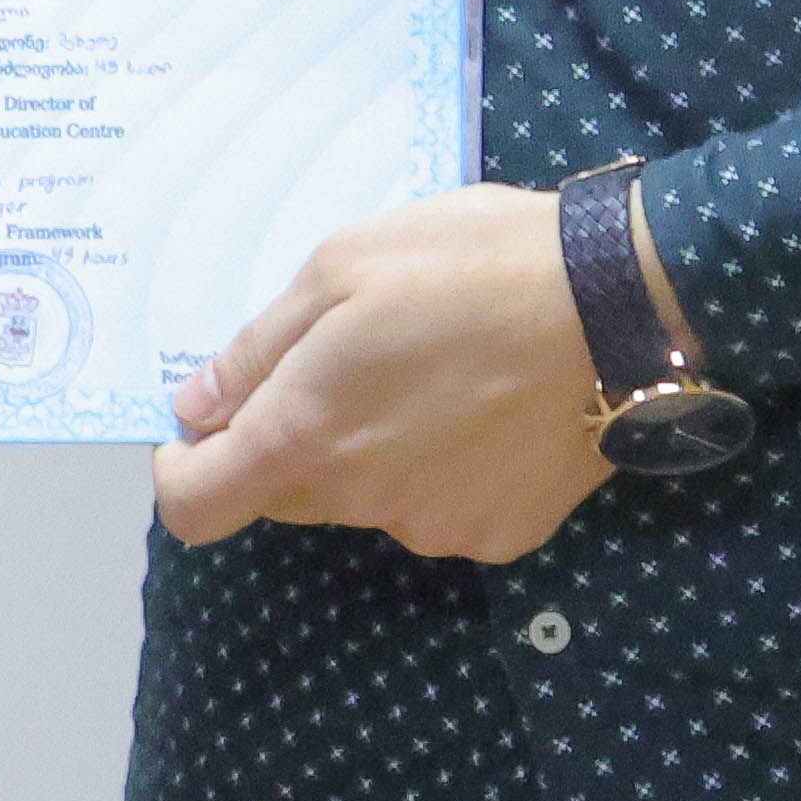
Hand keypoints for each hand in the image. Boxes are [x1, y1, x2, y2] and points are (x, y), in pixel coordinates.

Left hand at [150, 183, 610, 568]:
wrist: (618, 305)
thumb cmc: (467, 264)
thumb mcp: (339, 267)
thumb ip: (256, 350)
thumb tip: (197, 410)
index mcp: (306, 434)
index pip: (197, 509)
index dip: (183, 473)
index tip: (204, 427)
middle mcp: (360, 501)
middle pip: (282, 496)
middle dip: (284, 441)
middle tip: (340, 361)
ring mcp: (434, 527)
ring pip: (362, 499)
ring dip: (368, 450)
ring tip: (431, 369)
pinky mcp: (499, 536)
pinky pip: (435, 509)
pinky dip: (437, 469)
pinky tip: (483, 407)